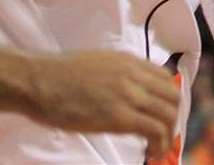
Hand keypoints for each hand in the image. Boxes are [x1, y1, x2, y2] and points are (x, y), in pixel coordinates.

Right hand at [21, 50, 179, 159]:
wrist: (41, 81)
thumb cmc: (60, 74)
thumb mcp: (99, 63)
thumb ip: (119, 73)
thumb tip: (128, 89)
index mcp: (129, 61)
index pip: (164, 78)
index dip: (167, 99)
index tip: (160, 115)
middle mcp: (134, 75)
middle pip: (171, 96)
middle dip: (171, 118)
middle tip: (161, 136)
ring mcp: (128, 94)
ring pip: (167, 114)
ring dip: (167, 134)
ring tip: (157, 149)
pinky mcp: (118, 116)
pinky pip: (153, 129)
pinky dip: (158, 143)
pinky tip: (150, 153)